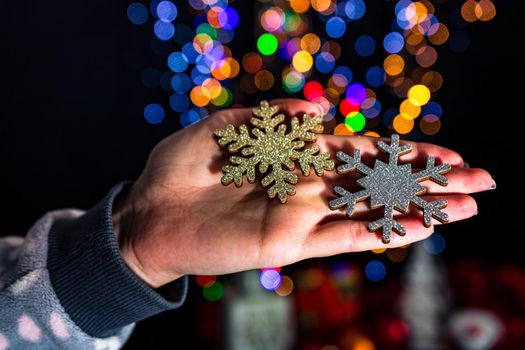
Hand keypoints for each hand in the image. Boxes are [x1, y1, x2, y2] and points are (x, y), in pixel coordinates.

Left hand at [113, 99, 493, 287]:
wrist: (149, 212)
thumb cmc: (182, 167)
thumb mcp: (224, 126)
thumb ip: (273, 115)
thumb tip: (321, 107)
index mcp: (297, 155)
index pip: (363, 152)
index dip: (406, 153)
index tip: (448, 154)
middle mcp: (309, 185)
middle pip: (381, 181)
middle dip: (430, 180)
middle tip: (481, 180)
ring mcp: (304, 215)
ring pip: (373, 210)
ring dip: (421, 209)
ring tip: (467, 207)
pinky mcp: (290, 242)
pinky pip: (344, 238)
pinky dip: (381, 233)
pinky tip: (418, 229)